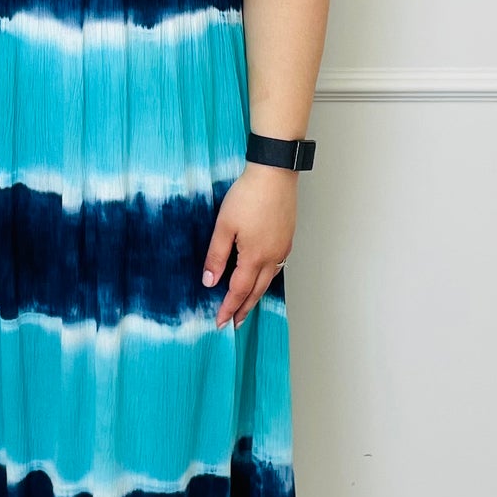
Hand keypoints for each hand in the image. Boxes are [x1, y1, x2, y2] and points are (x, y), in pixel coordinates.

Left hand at [202, 163, 296, 328]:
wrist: (275, 173)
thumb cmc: (248, 196)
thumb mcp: (224, 226)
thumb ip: (216, 256)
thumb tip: (210, 281)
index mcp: (254, 257)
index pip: (239, 291)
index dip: (228, 308)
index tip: (220, 323)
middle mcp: (272, 257)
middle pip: (257, 291)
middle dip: (244, 309)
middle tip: (235, 323)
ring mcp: (282, 247)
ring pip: (269, 280)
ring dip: (256, 296)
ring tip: (247, 306)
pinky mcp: (287, 237)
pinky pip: (277, 267)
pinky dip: (266, 279)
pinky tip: (261, 277)